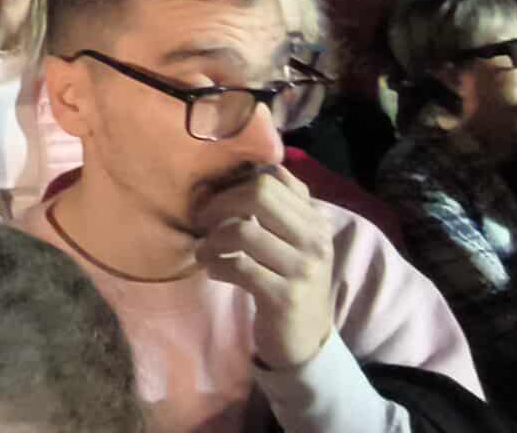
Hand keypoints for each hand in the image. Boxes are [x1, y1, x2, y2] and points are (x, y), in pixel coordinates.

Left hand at [195, 166, 335, 370]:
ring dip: (212, 240)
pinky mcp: (285, 297)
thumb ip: (273, 211)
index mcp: (314, 220)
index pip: (275, 177)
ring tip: (204, 251)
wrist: (307, 340)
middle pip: (259, 194)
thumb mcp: (292, 243)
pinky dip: (216, 265)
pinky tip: (213, 270)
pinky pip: (239, 267)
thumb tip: (228, 176)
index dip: (235, 182)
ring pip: (243, 231)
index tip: (215, 199)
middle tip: (202, 221)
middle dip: (220, 203)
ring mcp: (303, 269)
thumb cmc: (289, 283)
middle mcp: (314, 239)